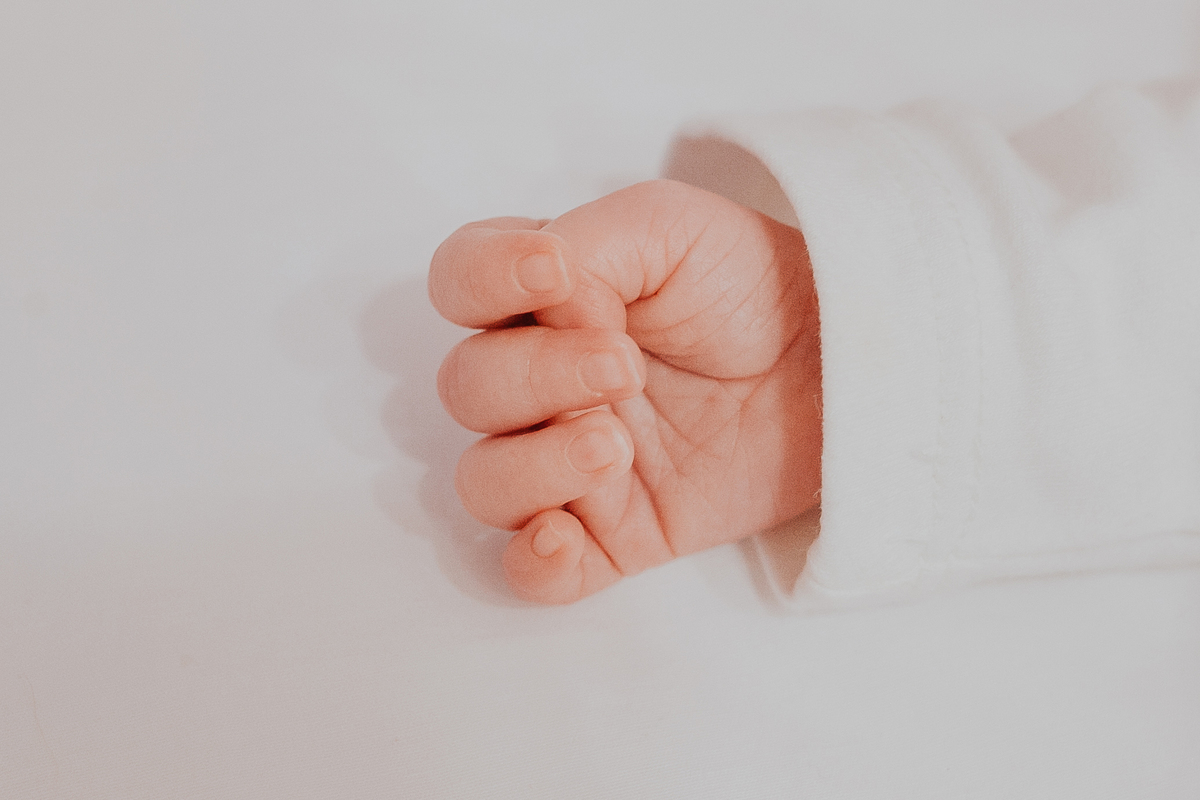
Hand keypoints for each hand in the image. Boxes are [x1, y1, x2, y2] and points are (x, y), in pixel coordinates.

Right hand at [429, 180, 820, 602]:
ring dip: (534, 465)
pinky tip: (564, 536)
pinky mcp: (613, 534)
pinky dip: (532, 563)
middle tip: (624, 368)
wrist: (840, 366)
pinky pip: (533, 570)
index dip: (481, 280)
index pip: (459, 282)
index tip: (553, 274)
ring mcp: (571, 462)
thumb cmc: (754, 286)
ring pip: (484, 481)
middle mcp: (543, 381)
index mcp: (546, 296)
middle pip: (468, 388)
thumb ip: (588, 245)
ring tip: (616, 447)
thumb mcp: (673, 228)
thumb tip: (542, 310)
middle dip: (535, 377)